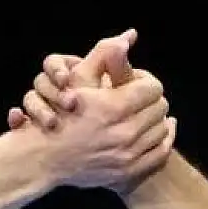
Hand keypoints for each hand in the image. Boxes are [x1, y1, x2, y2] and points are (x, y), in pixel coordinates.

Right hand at [8, 30, 176, 188]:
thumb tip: (129, 36)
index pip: (153, 87)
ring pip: (162, 129)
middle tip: (135, 99)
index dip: (143, 80)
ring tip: (140, 115)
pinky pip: (161, 153)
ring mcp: (129, 156)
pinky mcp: (130, 172)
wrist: (45, 157)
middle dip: (149, 99)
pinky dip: (161, 141)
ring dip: (154, 120)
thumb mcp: (78, 78)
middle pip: (160, 107)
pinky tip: (154, 132)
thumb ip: (105, 54)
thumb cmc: (59, 113)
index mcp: (114, 107)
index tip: (131, 83)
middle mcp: (125, 133)